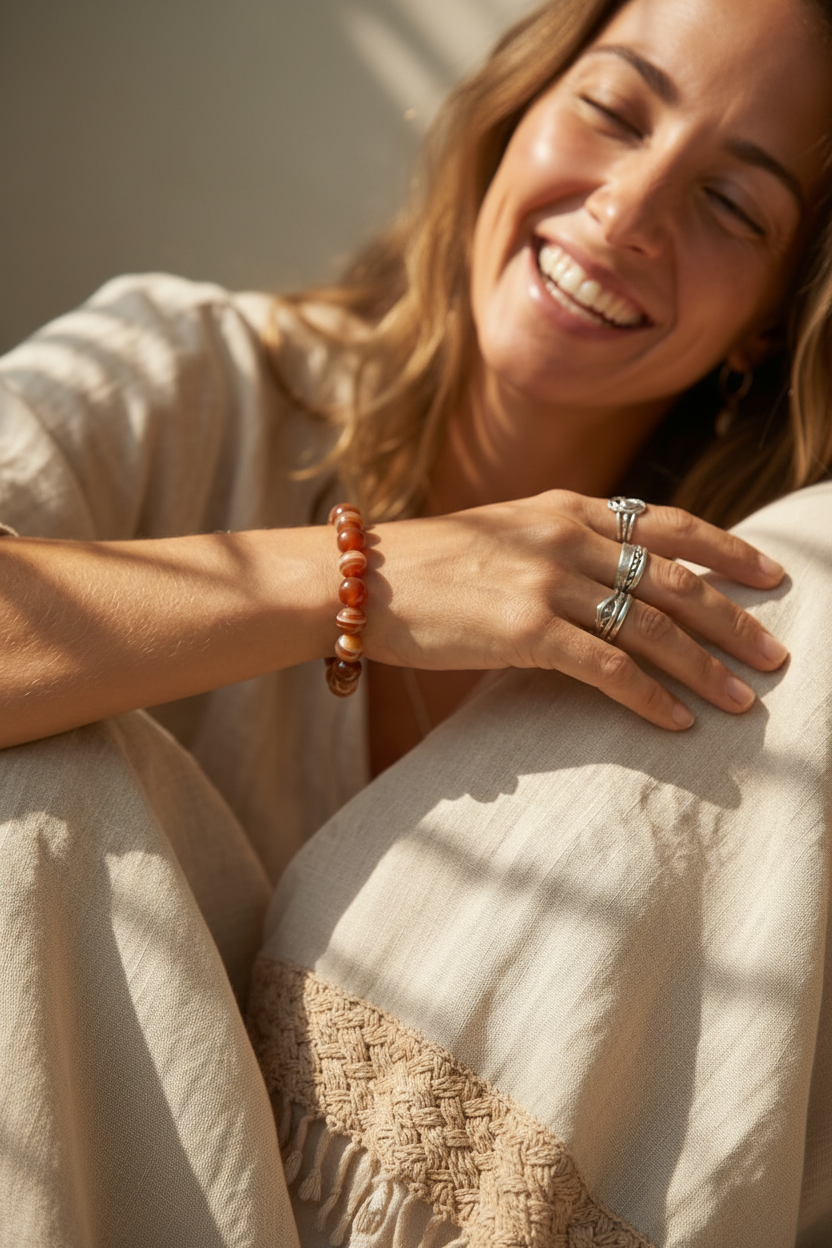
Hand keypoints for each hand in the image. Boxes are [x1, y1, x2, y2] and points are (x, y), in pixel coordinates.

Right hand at [364, 491, 787, 729]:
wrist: (359, 580)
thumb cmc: (428, 565)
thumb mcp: (505, 531)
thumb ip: (562, 541)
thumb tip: (615, 576)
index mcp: (566, 507)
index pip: (669, 523)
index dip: (728, 550)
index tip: (771, 574)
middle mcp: (566, 535)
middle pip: (674, 580)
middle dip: (733, 621)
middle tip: (775, 655)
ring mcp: (547, 580)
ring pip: (652, 627)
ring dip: (706, 668)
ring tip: (744, 701)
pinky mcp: (525, 629)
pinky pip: (608, 668)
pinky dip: (649, 698)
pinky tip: (677, 722)